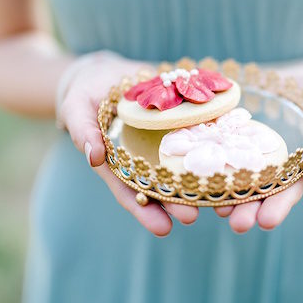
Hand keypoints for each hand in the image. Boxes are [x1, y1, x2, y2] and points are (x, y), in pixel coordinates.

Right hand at [57, 51, 198, 236]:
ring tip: (216, 198)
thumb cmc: (83, 96)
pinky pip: (195, 133)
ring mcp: (162, 140)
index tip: (163, 229)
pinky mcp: (178, 121)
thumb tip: (94, 157)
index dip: (146, 212)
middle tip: (192, 216)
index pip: (131, 193)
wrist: (104, 74)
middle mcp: (143, 158)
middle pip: (161, 185)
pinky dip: (209, 143)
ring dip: (198, 181)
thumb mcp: (75, 110)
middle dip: (177, 202)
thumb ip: (83, 132)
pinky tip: (227, 153)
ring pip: (181, 164)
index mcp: (118, 164)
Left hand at [215, 73, 302, 232]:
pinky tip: (198, 172)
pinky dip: (208, 159)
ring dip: (224, 193)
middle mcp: (268, 167)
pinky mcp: (230, 132)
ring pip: (234, 176)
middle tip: (237, 224)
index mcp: (295, 171)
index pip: (287, 194)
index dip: (278, 208)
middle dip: (246, 210)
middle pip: (257, 193)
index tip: (267, 222)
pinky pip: (217, 147)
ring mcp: (247, 150)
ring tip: (216, 208)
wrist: (301, 79)